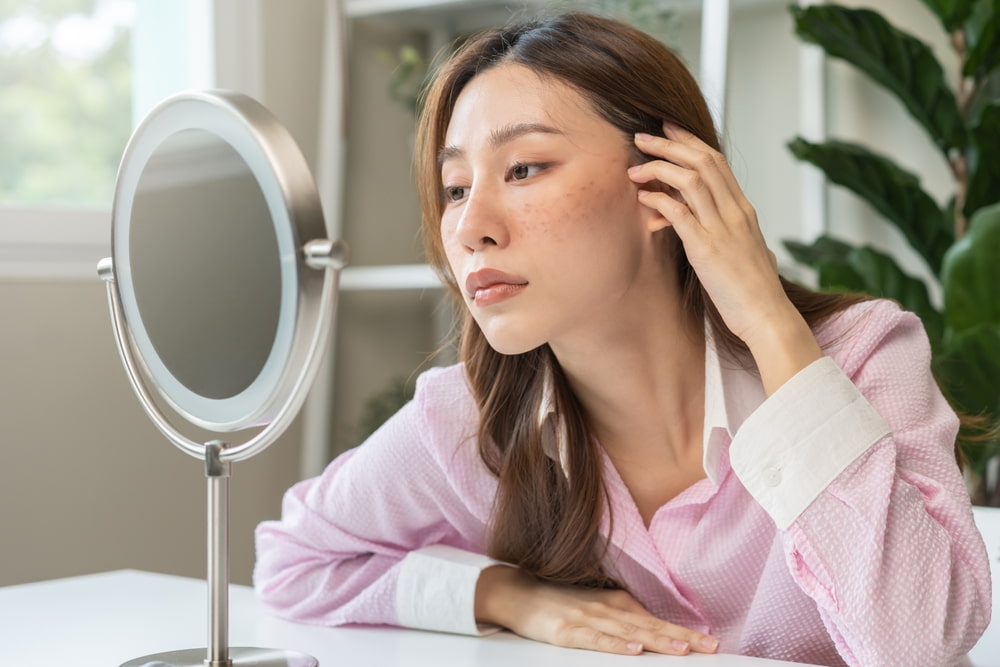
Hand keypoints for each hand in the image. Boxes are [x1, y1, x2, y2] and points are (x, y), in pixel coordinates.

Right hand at [475, 565, 719, 655]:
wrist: (518, 591)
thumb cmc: (558, 600)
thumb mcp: (594, 604)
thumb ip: (622, 617)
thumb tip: (651, 631)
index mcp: (617, 602)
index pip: (657, 621)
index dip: (685, 632)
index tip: (711, 642)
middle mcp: (608, 609)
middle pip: (651, 627)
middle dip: (684, 639)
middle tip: (711, 648)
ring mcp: (589, 619)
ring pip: (631, 633)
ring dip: (658, 642)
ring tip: (683, 650)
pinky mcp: (569, 631)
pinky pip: (597, 640)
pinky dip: (617, 646)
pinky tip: (634, 651)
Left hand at [627, 122, 821, 393]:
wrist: (768, 316)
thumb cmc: (755, 290)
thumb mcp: (745, 249)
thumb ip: (728, 230)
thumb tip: (708, 223)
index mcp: (744, 210)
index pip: (717, 161)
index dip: (689, 141)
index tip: (667, 129)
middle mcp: (735, 212)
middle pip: (702, 162)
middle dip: (669, 144)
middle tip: (642, 136)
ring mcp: (722, 229)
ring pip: (691, 180)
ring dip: (659, 168)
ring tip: (635, 168)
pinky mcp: (707, 250)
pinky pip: (680, 213)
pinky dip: (659, 200)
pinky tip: (643, 197)